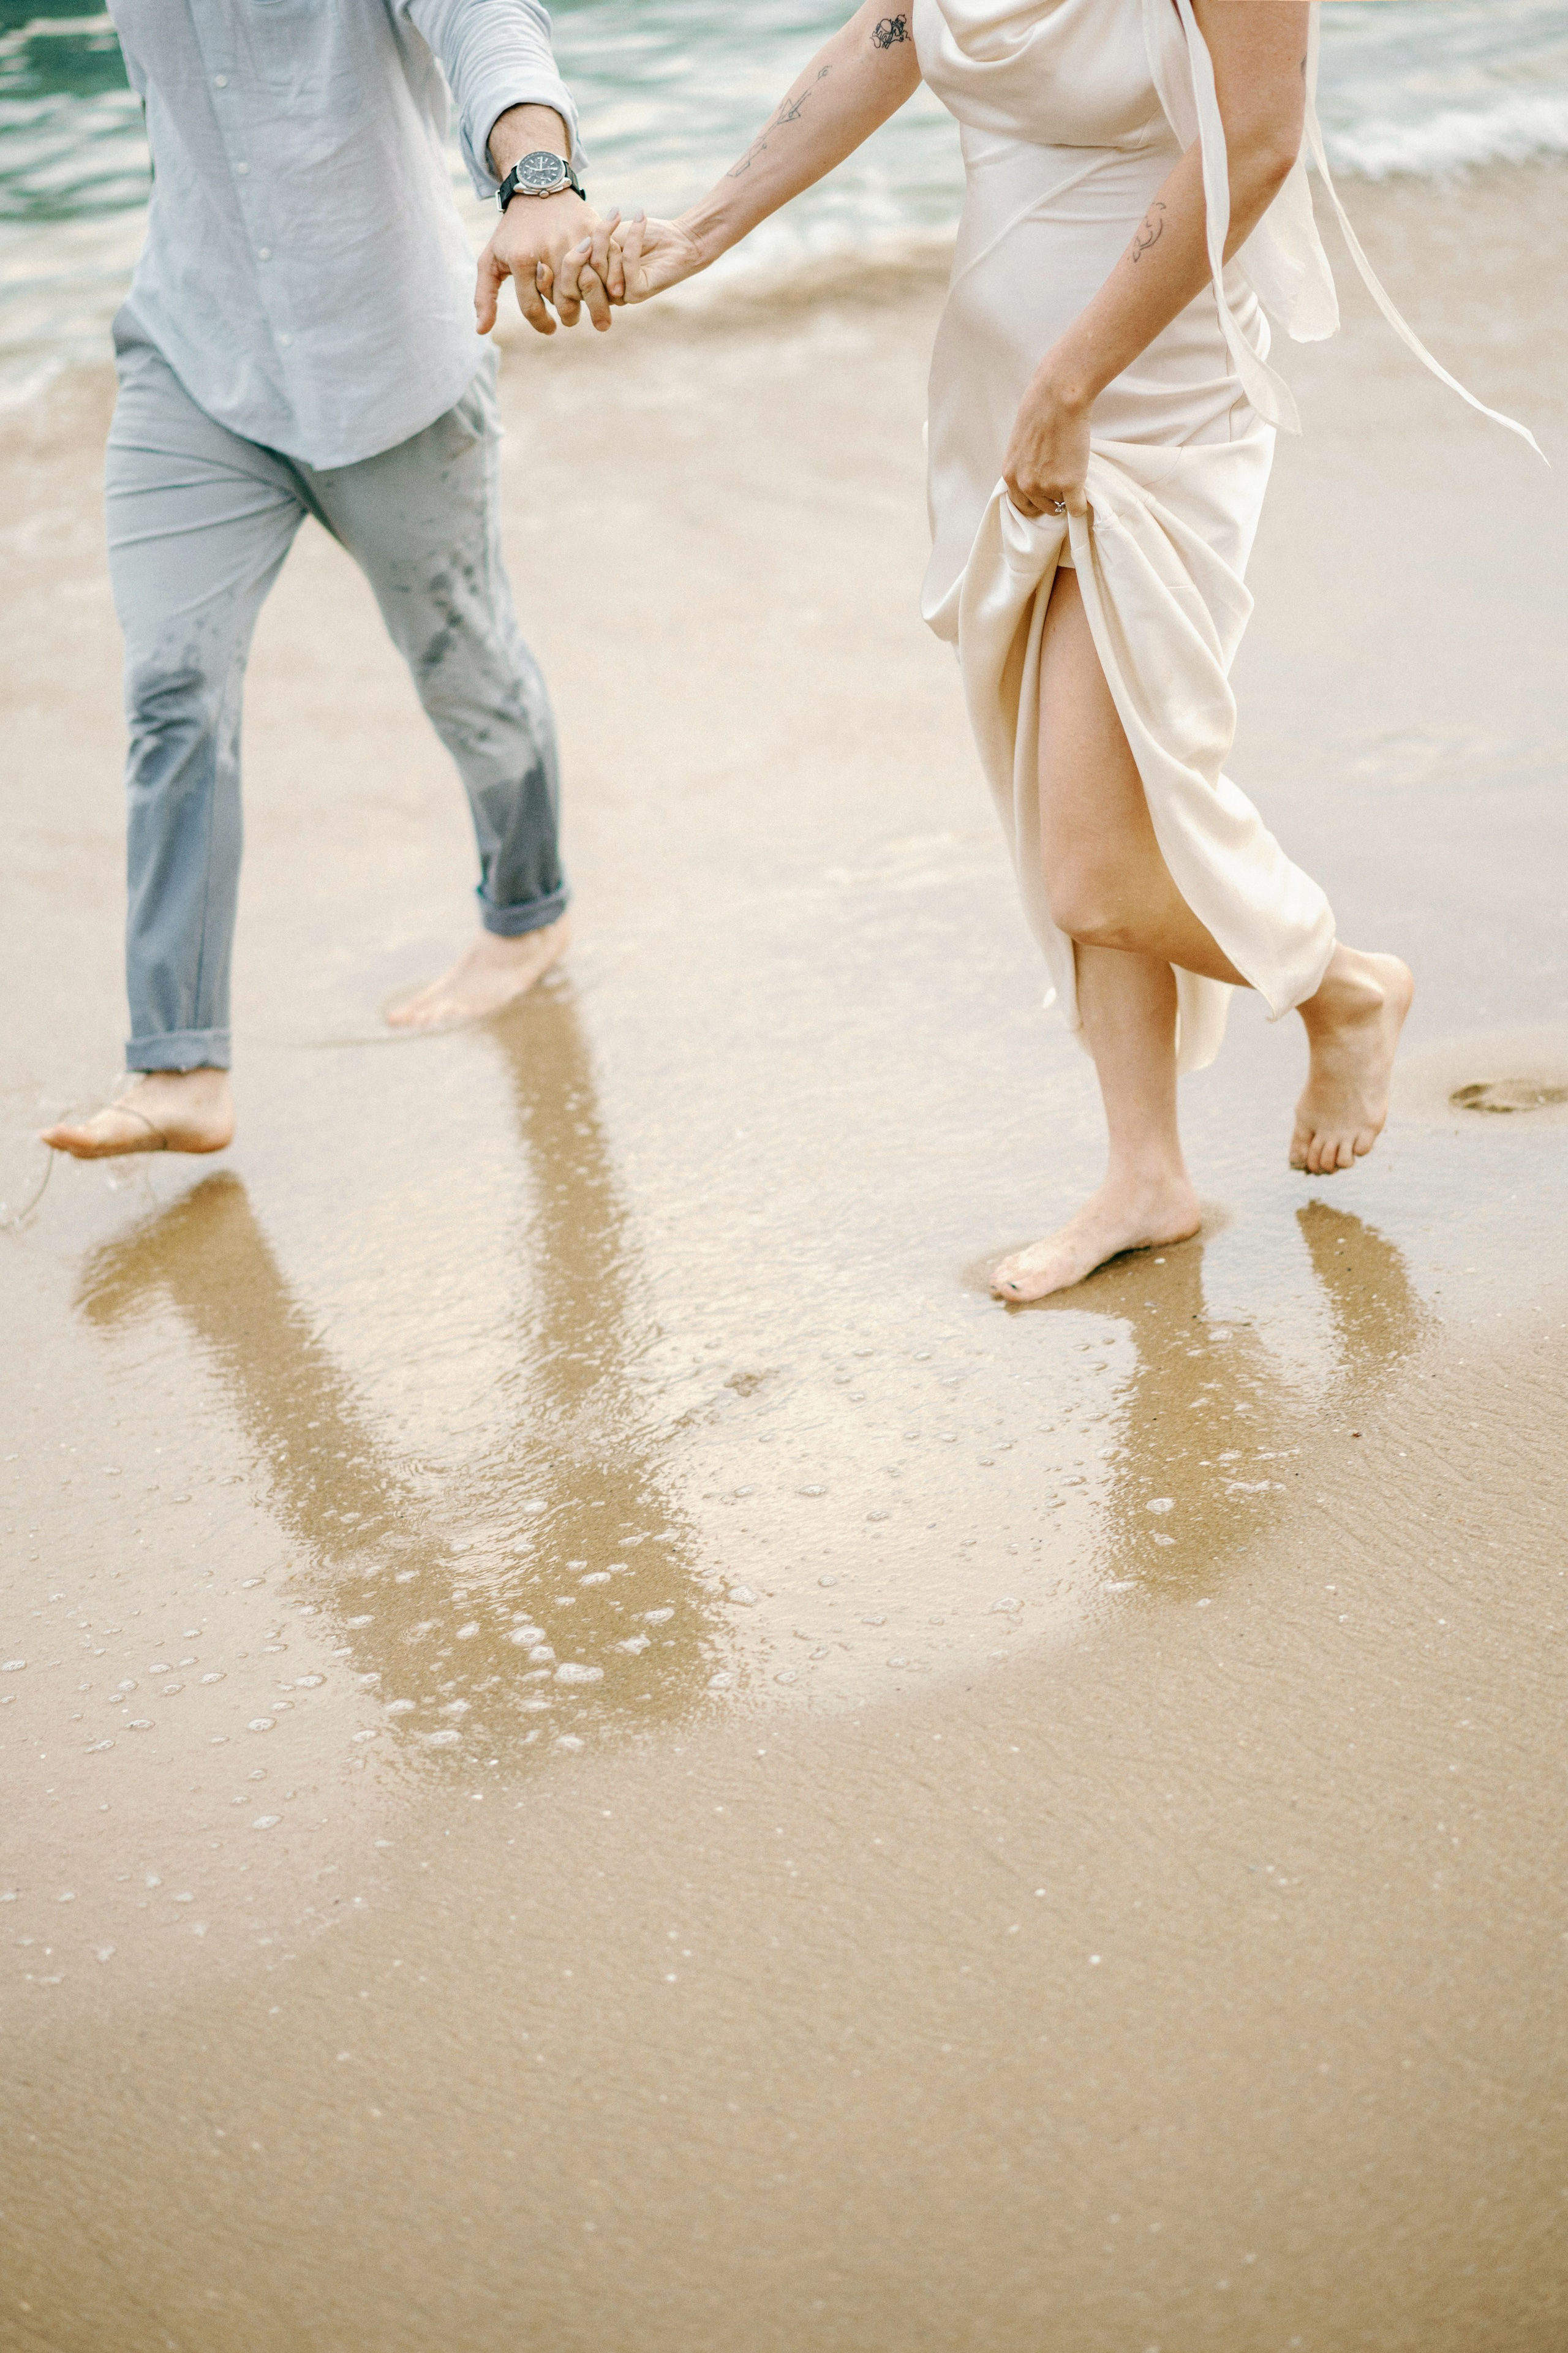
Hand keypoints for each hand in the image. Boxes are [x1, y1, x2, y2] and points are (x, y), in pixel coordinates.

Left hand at [475, 189, 613, 336]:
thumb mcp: (490, 260)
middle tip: (569, 317)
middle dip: (569, 316)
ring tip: (589, 308)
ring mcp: (573, 239)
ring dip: (592, 304)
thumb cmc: (512, 232)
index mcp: (521, 259)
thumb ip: (484, 297)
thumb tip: (481, 332)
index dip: (541, 325)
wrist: (537, 187)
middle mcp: (548, 249)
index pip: (533, 308)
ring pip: (589, 289)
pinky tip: (606, 290)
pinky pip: (607, 267)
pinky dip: (610, 283)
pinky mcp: (593, 230)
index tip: (549, 329)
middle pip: (565, 303)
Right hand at [559, 208, 706, 312]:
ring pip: (599, 267)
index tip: (590, 220)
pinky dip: (633, 238)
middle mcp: (604, 293)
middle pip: (580, 271)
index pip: (568, 273)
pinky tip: (641, 219)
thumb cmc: (644, 236)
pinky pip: (625, 264)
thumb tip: (565, 248)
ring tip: (626, 217)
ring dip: (611, 238)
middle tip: (611, 218)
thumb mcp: (609, 236)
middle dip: (592, 241)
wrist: (680, 240)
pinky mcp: (637, 293)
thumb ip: (587, 244)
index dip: (572, 247)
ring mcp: (620, 296)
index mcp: (594, 280)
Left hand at [1002, 363, 1091, 520]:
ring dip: (1066, 494)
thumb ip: (1023, 464)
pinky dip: (1082, 504)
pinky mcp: (1069, 484)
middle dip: (1051, 499)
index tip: (1045, 492)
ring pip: (1060, 505)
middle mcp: (1025, 485)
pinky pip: (1077, 508)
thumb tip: (1036, 476)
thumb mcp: (1020, 443)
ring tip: (1071, 470)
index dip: (1035, 499)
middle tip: (1062, 483)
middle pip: (1041, 508)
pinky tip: (1084, 492)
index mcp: (1010, 475)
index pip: (1021, 504)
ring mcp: (1047, 486)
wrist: (1058, 398)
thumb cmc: (1040, 411)